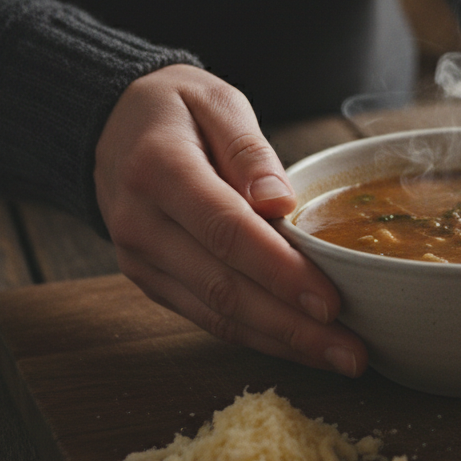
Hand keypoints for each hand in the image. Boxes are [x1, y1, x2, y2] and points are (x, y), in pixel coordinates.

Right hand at [94, 64, 365, 375]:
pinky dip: (257, 337)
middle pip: (223, 288)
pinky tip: (300, 346)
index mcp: (159, 169)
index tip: (331, 302)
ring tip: (341, 358)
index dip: (280, 272)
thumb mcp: (217, 101)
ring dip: (282, 343)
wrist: (109, 125)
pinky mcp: (150, 280)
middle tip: (352, 353)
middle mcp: (141, 223)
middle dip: (293, 327)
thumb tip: (281, 203)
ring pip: (216, 314)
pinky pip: (206, 317)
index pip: (226, 231)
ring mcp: (140, 259)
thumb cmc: (175, 109)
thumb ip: (250, 151)